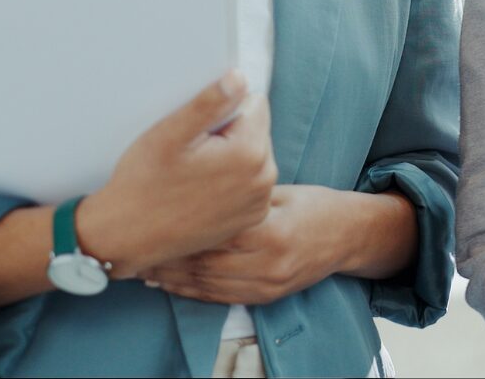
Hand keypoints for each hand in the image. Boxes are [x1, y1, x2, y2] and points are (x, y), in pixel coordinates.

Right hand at [79, 72, 276, 277]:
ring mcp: (260, 202)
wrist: (125, 237)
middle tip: (191, 157)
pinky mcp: (251, 218)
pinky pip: (249, 183)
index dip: (223, 111)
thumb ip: (209, 102)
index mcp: (250, 152)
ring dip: (230, 158)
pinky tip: (200, 193)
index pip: (255, 103)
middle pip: (256, 129)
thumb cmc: (142, 184)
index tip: (197, 134)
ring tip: (193, 176)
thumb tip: (239, 78)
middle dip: (229, 134)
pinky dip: (230, 183)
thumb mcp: (169, 135)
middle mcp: (265, 179)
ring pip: (253, 155)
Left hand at [139, 185, 355, 303]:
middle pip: (205, 265)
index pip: (214, 234)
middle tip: (136, 249)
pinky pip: (220, 298)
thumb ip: (244, 196)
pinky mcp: (265, 297)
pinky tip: (170, 284)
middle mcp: (268, 264)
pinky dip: (190, 293)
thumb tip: (202, 185)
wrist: (348, 236)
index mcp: (272, 232)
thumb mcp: (282, 191)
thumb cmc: (315, 206)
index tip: (152, 223)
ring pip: (207, 285)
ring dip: (172, 280)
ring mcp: (266, 285)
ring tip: (143, 269)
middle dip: (167, 259)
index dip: (180, 231)